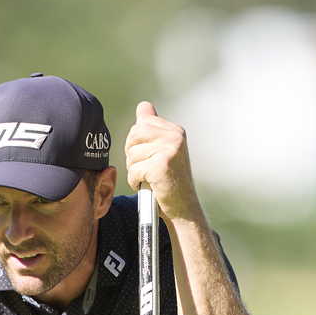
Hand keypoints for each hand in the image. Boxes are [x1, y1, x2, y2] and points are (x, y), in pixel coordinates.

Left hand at [124, 102, 202, 221]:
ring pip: (132, 154)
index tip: (146, 156)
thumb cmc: (170, 182)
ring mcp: (169, 150)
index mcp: (175, 130)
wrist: (183, 208)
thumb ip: (153, 128)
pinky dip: (135, 181)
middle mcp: (174, 136)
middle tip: (144, 168)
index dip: (136, 142)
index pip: (141, 123)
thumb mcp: (164, 150)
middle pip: (134, 134)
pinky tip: (147, 185)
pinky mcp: (160, 166)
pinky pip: (133, 170)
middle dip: (132, 154)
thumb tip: (143, 106)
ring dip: (133, 170)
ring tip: (147, 178)